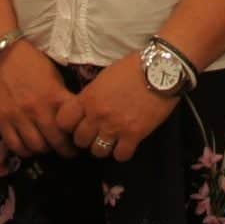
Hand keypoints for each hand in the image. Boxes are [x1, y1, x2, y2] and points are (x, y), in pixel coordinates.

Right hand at [0, 42, 77, 158]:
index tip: (80, 137)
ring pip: (36, 147)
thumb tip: (70, 114)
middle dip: (65, 150)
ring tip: (47, 147)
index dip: (78, 134)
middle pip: (56, 141)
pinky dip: (24, 151)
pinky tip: (28, 147)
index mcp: (55, 96)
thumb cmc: (28, 60)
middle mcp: (38, 110)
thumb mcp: (53, 74)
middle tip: (67, 151)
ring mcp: (19, 117)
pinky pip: (15, 145)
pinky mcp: (2, 121)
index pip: (73, 124)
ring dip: (44, 150)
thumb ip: (60, 96)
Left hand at [63, 59, 182, 163]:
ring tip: (111, 140)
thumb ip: (92, 95)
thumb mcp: (104, 77)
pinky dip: (122, 152)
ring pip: (97, 151)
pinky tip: (126, 143)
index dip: (69, 125)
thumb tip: (86, 108)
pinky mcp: (134, 135)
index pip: (63, 121)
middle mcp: (98, 115)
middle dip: (86, 138)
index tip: (77, 123)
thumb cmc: (133, 67)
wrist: (161, 69)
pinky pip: (120, 155)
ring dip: (103, 147)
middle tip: (96, 133)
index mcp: (88, 98)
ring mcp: (115, 127)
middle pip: (80, 140)